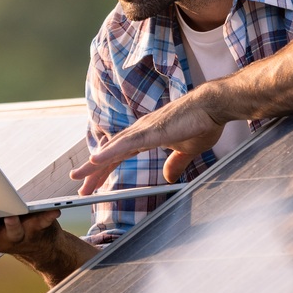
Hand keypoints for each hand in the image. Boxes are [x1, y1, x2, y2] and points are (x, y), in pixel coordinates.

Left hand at [69, 91, 222, 192]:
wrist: (213, 106)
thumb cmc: (203, 123)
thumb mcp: (186, 150)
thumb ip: (175, 163)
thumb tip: (167, 177)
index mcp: (147, 136)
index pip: (120, 155)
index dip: (105, 168)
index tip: (94, 182)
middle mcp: (141, 131)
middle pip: (111, 153)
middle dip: (94, 171)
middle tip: (80, 187)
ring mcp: (144, 129)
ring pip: (113, 149)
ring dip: (95, 164)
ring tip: (79, 176)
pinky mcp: (151, 131)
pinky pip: (126, 144)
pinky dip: (109, 152)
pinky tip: (95, 160)